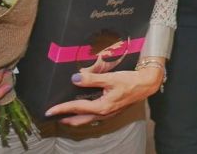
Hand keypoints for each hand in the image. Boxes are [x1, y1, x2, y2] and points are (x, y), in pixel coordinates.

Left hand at [45, 63, 164, 126]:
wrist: (147, 84)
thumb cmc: (130, 81)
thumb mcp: (110, 78)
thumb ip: (92, 78)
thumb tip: (75, 78)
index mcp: (101, 106)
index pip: (77, 108)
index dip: (62, 108)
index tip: (49, 111)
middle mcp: (103, 113)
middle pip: (80, 119)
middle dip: (66, 118)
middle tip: (54, 117)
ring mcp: (108, 113)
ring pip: (87, 119)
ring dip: (75, 118)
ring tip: (66, 116)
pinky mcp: (112, 110)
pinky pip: (94, 116)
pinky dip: (85, 116)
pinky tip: (85, 111)